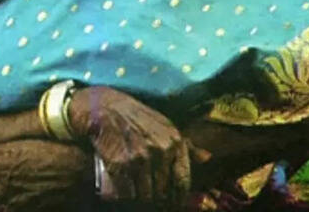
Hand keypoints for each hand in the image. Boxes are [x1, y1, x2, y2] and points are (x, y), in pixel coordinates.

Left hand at [0, 126, 90, 211]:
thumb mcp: (21, 142)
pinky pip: (11, 208)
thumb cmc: (52, 153)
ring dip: (5, 193)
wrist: (82, 177)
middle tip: (14, 171)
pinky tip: (31, 193)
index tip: (1, 159)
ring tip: (24, 182)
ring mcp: (10, 205)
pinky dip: (17, 202)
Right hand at [66, 86, 194, 209]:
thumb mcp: (164, 125)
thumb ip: (186, 143)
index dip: (176, 198)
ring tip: (134, 196)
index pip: (182, 181)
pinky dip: (124, 197)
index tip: (170, 203)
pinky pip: (126, 192)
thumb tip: (207, 158)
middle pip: (162, 191)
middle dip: (155, 198)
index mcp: (175, 141)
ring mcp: (140, 157)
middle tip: (147, 197)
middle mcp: (161, 150)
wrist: (101, 106)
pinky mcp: (120, 163)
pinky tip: (121, 194)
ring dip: (139, 199)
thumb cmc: (134, 116)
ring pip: (145, 195)